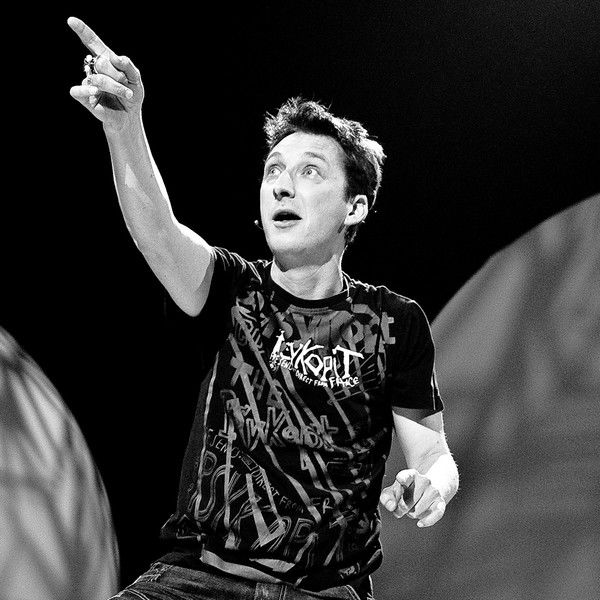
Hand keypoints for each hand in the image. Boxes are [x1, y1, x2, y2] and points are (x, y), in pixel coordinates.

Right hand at [68, 17, 143, 132]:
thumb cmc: (132, 95)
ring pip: (98, 79)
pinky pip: (78, 90)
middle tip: (128, 86)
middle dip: (119, 76)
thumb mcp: (136, 78)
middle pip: (102, 62)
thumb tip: (114, 57)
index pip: (92, 43)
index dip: (82, 31)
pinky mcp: (83, 96)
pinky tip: (96, 90)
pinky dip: (87, 89)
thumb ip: (128, 65)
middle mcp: (94, 69)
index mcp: (106, 60)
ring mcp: (88, 82)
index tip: (71, 20)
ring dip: (116, 87)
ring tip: (127, 95)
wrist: (130, 117)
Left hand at [379, 468, 445, 527]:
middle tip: (401, 508)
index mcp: (411, 474)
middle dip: (401, 508)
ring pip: (417, 510)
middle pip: (408, 501)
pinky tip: (419, 523)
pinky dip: (427, 521)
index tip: (400, 480)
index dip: (403, 478)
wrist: (428, 487)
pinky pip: (436, 514)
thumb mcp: (394, 490)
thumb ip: (387, 497)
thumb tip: (391, 507)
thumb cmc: (406, 490)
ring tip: (412, 508)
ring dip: (412, 514)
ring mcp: (434, 491)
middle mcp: (424, 480)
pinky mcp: (441, 502)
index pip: (407, 476)